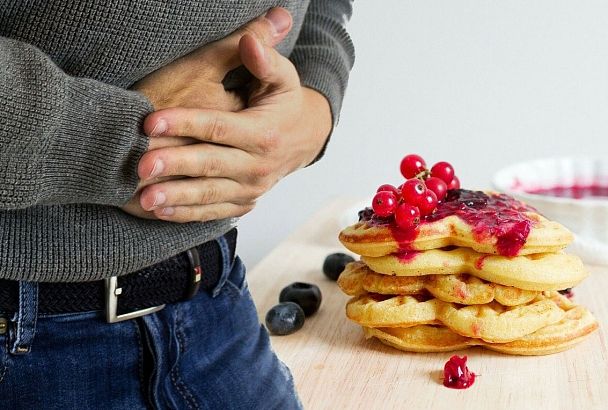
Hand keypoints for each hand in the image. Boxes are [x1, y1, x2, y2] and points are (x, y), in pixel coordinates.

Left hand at [134, 33, 331, 222]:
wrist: (304, 139)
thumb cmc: (284, 104)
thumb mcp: (283, 78)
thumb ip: (265, 60)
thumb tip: (248, 39)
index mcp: (264, 134)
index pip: (219, 128)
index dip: (185, 123)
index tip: (150, 122)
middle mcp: (258, 166)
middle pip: (211, 165)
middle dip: (175, 165)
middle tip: (140, 166)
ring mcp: (251, 188)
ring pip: (210, 194)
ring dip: (176, 198)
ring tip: (145, 198)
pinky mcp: (244, 202)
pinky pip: (214, 211)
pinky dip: (187, 214)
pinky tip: (160, 211)